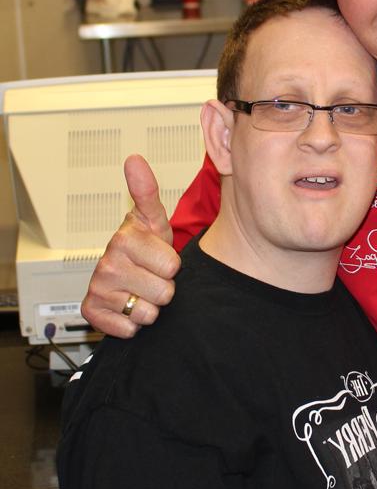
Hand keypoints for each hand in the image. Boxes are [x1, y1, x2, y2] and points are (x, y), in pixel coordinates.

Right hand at [80, 155, 179, 338]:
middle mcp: (106, 264)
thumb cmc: (145, 247)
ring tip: (140, 290)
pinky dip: (132, 324)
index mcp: (124, 239)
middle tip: (150, 276)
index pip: (172, 267)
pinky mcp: (92, 313)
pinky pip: (128, 329)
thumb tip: (134, 159)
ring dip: (149, 306)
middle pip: (164, 292)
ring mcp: (98, 289)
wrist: (125, 275)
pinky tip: (126, 307)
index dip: (172, 266)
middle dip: (163, 287)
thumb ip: (147, 191)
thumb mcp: (153, 220)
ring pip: (148, 313)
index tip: (158, 256)